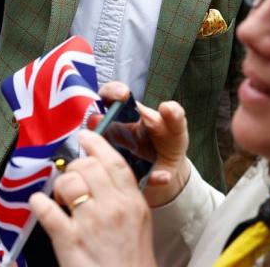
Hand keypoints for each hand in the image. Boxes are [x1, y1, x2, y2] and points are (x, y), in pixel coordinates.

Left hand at [30, 131, 157, 266]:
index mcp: (133, 202)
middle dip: (74, 168)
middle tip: (72, 181)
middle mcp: (113, 208)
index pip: (113, 161)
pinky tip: (40, 205)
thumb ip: (123, 196)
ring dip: (59, 187)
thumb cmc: (131, 259)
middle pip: (87, 166)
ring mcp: (90, 222)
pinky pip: (47, 209)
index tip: (84, 136)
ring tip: (62, 199)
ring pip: (67, 182)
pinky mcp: (69, 239)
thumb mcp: (138, 222)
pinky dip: (39, 204)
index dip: (96, 144)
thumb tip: (103, 171)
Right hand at [93, 82, 189, 206]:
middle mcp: (111, 130)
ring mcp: (110, 152)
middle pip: (94, 121)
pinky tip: (163, 176)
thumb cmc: (166, 140)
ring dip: (107, 152)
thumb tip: (167, 107)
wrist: (170, 167)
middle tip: (102, 121)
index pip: (108, 96)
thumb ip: (175, 116)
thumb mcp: (175, 128)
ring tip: (127, 157)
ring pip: (99, 150)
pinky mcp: (118, 174)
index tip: (122, 95)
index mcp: (124, 113)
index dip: (111, 92)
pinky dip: (146, 177)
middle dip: (96, 121)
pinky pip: (123, 176)